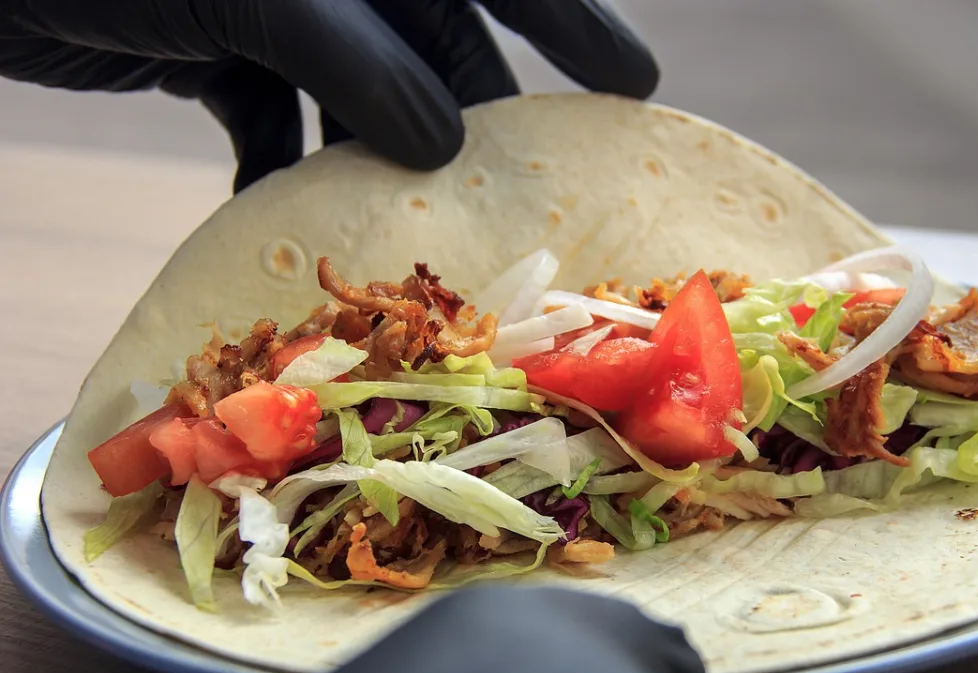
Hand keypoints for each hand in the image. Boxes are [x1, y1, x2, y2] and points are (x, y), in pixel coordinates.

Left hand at [0, 0, 657, 190]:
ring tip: (411, 222)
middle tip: (527, 188)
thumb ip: (358, 56)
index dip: (570, 21)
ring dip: (376, 158)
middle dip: (474, 117)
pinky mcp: (219, 46)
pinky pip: (277, 113)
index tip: (634, 81)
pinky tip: (283, 209)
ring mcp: (277, 10)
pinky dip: (283, 165)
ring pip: (361, 91)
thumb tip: (444, 138)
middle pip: (436, 44)